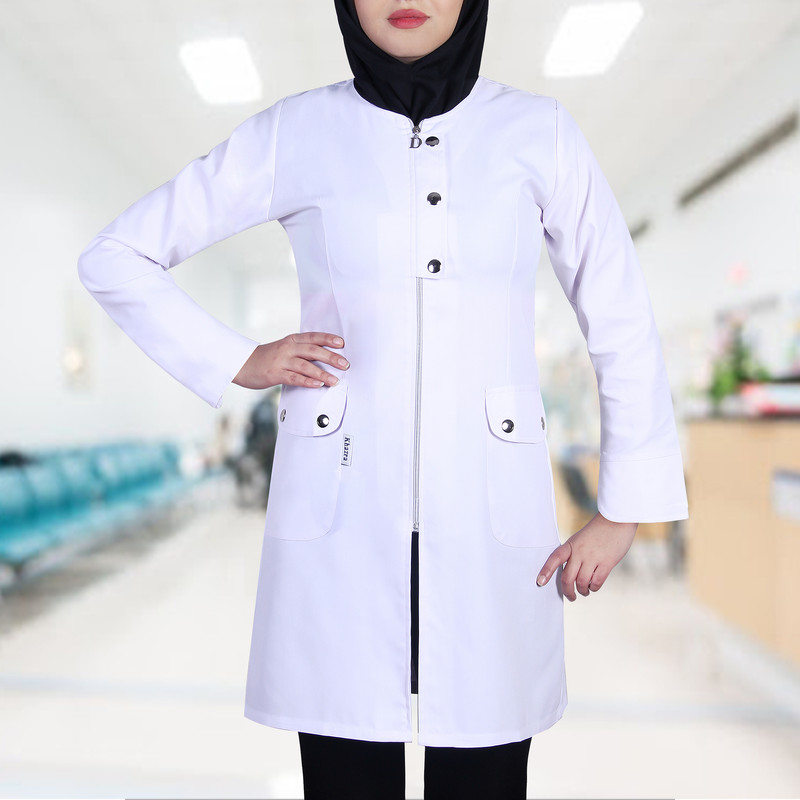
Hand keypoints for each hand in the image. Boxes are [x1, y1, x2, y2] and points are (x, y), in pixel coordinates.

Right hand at [233, 332, 348, 389]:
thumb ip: (301, 350)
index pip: (313, 337)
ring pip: (305, 366)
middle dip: (330, 357)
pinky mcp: (275, 374)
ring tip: (334, 380)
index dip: (328, 339)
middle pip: (312, 350)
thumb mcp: (285, 348)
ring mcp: (281, 361)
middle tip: (344, 364)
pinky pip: (294, 378)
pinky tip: (317, 385)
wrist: (242, 363)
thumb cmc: (267, 357)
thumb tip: (324, 356)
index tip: (341, 343)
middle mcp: (287, 348)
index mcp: (291, 340)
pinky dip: (306, 381)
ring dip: (322, 373)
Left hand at [536, 512, 637, 600]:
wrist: (616, 521)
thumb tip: (572, 576)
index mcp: (571, 545)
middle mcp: (579, 552)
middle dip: (568, 591)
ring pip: (582, 583)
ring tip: (585, 592)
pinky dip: (594, 587)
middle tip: (571, 597)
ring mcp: (593, 558)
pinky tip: (594, 586)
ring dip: (582, 591)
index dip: (546, 571)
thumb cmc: (598, 531)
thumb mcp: (580, 539)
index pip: (555, 558)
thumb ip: (575, 554)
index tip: (540, 582)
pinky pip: (596, 582)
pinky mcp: (606, 563)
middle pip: (567, 578)